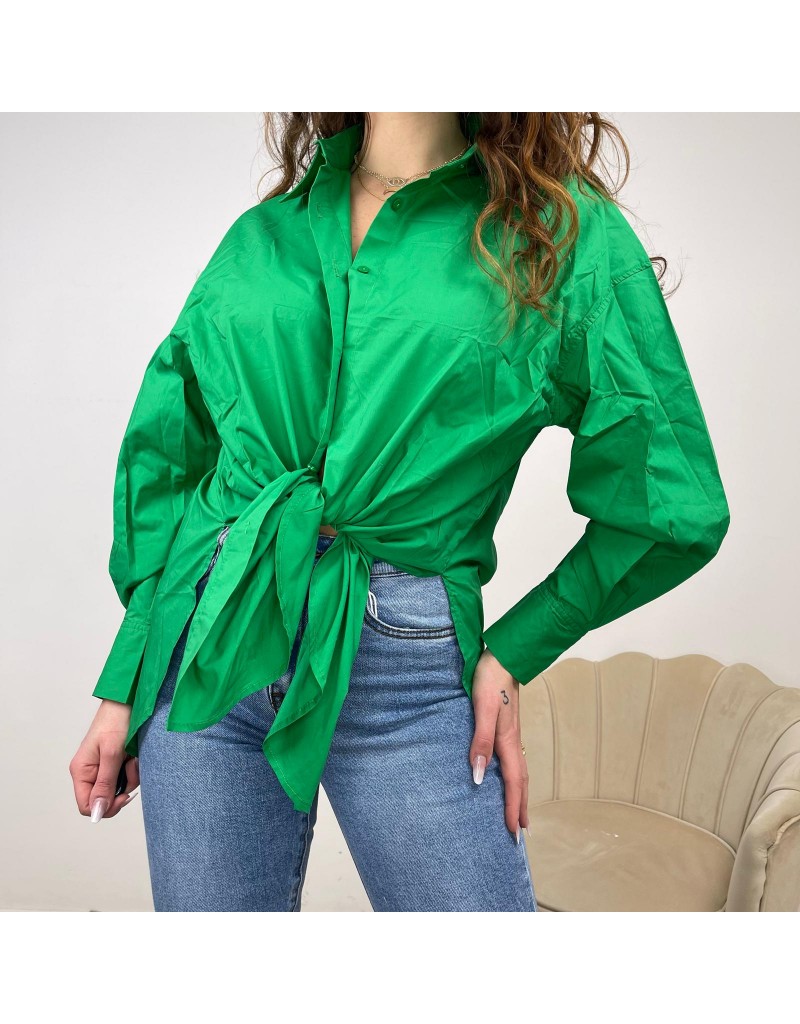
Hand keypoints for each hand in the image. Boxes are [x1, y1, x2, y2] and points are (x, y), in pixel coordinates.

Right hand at [70, 700, 139, 821]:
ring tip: (132, 756)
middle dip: (122, 788)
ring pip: (119, 788)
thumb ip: (105, 783)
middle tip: (130, 768)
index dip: (105, 807)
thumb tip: (97, 811)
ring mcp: (104, 768)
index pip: (87, 805)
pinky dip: (134, 768)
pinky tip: (135, 755)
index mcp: (81, 771)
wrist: (129, 701)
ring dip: (131, 775)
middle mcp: (90, 772)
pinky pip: (127, 776)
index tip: (123, 796)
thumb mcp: (112, 753)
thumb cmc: (116, 721)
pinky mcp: (116, 763)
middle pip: (105, 799)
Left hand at [469, 647, 529, 841]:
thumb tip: (478, 775)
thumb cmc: (490, 679)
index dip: (512, 807)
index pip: (513, 783)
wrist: (503, 656)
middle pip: (521, 781)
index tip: (513, 832)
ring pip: (519, 771)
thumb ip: (481, 740)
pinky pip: (513, 760)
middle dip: (520, 807)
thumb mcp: (483, 708)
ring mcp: (511, 734)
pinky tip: (505, 777)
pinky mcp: (506, 726)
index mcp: (508, 741)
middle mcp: (513, 741)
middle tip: (520, 832)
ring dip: (519, 794)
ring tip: (518, 811)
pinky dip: (514, 777)